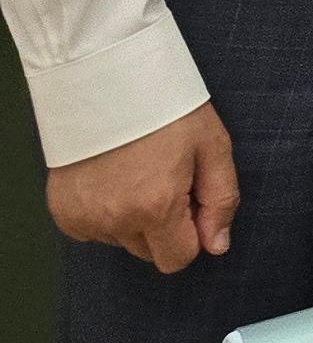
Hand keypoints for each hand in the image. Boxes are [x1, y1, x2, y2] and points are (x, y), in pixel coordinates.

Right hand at [45, 102, 236, 273]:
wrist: (108, 83)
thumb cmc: (166, 109)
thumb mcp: (212, 146)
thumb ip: (220, 200)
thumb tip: (217, 246)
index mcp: (156, 206)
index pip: (178, 259)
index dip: (192, 234)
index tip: (191, 202)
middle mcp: (115, 219)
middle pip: (150, 252)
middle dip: (164, 226)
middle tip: (166, 180)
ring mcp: (83, 218)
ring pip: (121, 241)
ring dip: (134, 219)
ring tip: (138, 173)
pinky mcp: (62, 212)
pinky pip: (93, 231)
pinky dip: (105, 213)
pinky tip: (113, 178)